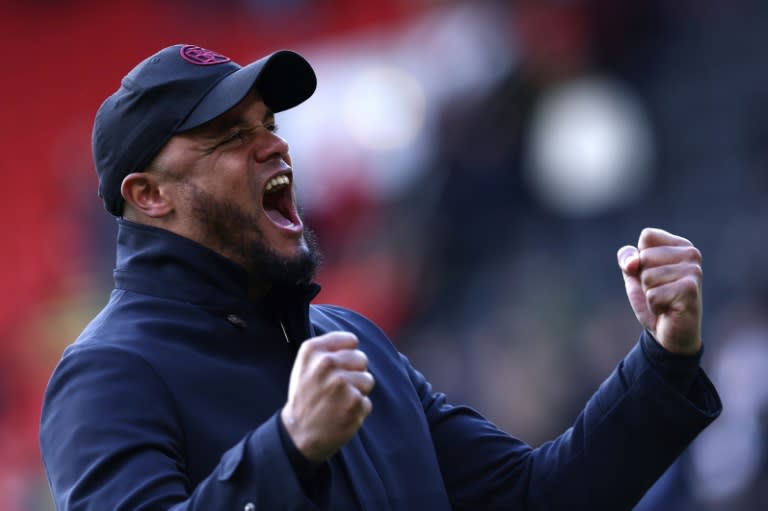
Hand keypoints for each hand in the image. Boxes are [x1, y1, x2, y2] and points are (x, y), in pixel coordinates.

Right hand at [281, 332, 374, 462]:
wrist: (297, 434)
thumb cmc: (305, 397)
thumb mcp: (305, 366)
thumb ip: (326, 350)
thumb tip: (354, 342)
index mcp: (312, 350)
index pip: (351, 341)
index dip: (347, 355)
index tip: (337, 368)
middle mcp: (326, 362)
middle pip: (361, 359)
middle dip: (354, 373)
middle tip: (336, 389)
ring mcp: (341, 382)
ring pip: (367, 380)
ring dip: (357, 393)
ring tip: (338, 402)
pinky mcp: (354, 402)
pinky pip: (367, 402)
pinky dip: (357, 411)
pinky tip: (340, 415)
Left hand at [617, 228, 702, 353]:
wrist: (669, 332)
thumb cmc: (654, 298)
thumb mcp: (634, 273)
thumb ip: (627, 258)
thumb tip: (634, 263)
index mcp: (680, 245)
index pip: (647, 236)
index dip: (639, 257)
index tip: (652, 272)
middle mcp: (692, 254)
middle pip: (644, 256)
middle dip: (644, 278)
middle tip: (660, 290)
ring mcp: (694, 271)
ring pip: (647, 276)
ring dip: (649, 293)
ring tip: (665, 299)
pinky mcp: (690, 290)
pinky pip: (653, 294)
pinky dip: (654, 306)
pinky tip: (668, 309)